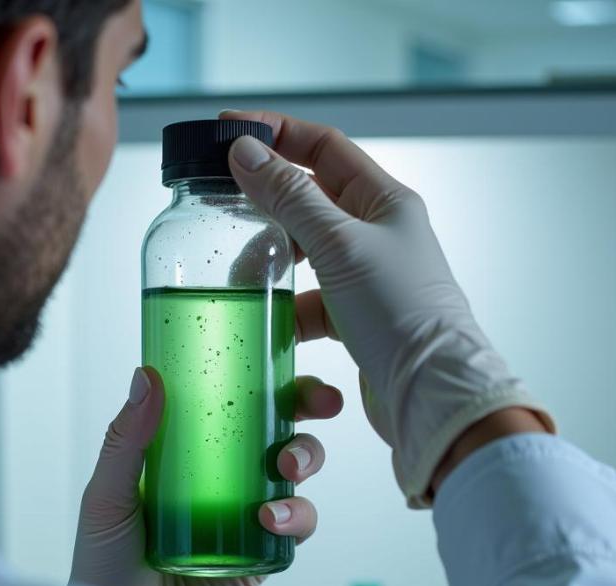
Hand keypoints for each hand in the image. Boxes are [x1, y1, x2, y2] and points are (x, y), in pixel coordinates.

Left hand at [69, 366, 341, 585]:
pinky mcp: (261, 556)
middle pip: (278, 431)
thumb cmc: (103, 566)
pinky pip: (295, 528)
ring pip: (296, 475)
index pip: (232, 405)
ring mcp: (244, 517)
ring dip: (306, 458)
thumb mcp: (107, 497)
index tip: (285, 360)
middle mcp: (221, 480)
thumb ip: (125, 441)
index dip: (263, 381)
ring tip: (287, 470)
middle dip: (308, 411)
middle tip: (321, 404)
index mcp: (187, 456)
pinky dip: (297, 516)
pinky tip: (272, 519)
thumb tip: (147, 375)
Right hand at [221, 110, 553, 506]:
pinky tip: (267, 317)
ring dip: (270, 259)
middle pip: (309, 200)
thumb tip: (246, 153)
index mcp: (384, 201)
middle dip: (265, 204)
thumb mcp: (340, 245)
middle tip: (221, 206)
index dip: (277, 133)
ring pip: (304, 253)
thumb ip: (290, 199)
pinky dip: (285, 305)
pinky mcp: (353, 315)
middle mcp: (377, 233)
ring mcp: (364, 276)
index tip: (230, 129)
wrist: (428, 390)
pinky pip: (308, 298)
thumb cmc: (400, 312)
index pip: (324, 148)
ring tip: (238, 276)